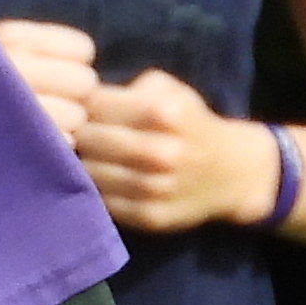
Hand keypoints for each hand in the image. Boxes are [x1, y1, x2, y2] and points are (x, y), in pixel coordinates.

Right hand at [0, 16, 99, 144]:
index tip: (56, 78)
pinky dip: (52, 154)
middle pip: (84, 82)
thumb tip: (89, 55)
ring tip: (31, 132)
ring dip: (64, 127)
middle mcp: (9, 64)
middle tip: (45, 109)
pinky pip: (61, 146)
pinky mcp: (14, 144)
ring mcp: (12, 105)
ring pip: (76, 117)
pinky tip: (27, 153)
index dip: (75, 67)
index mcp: (7, 37)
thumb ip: (41, 49)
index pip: (82, 50)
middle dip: (72, 97)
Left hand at [70, 69, 282, 233]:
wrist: (234, 173)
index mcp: (163, 112)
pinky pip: (104, 202)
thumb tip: (86, 96)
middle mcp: (160, 151)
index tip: (76, 106)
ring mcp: (155, 188)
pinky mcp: (150, 217)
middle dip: (76, 133)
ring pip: (91, 173)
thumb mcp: (173, 91)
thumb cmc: (192, 123)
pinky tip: (97, 180)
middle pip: (88, 139)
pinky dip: (94, 191)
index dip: (80, 104)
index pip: (95, 104)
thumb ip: (133, 87)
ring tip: (84, 156)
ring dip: (82, 163)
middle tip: (71, 133)